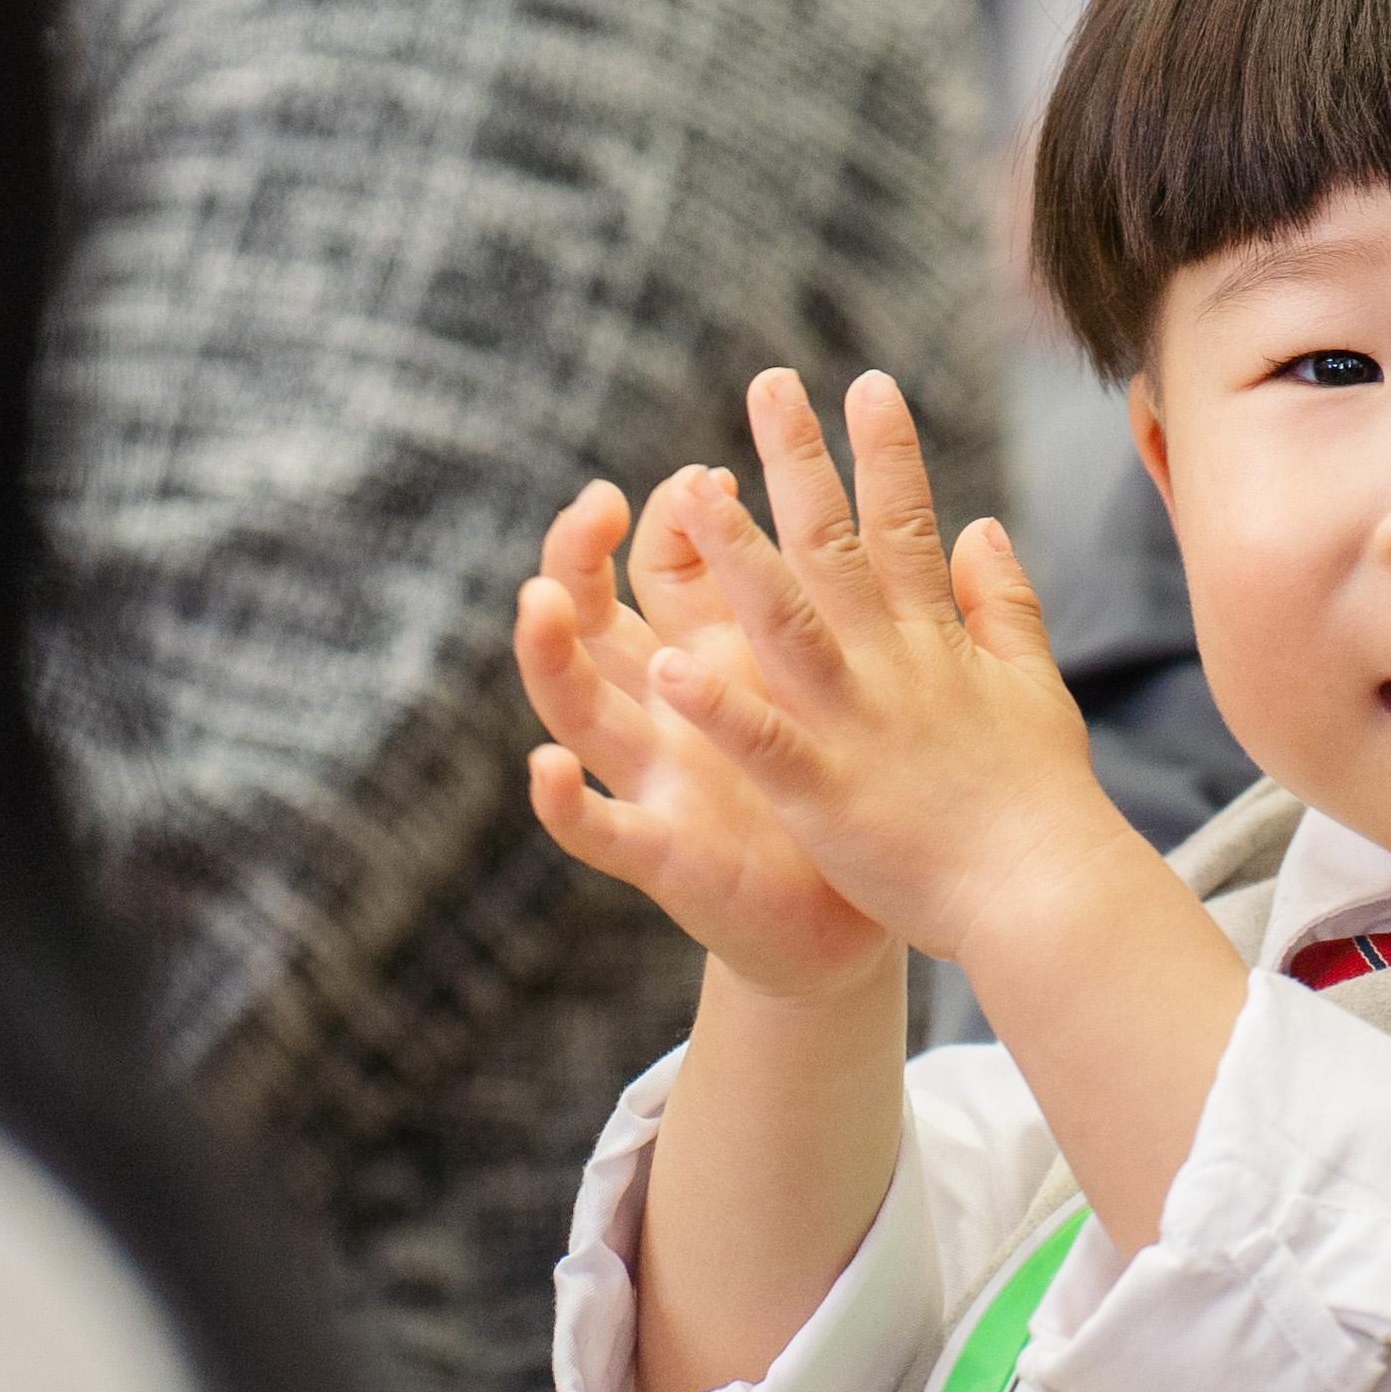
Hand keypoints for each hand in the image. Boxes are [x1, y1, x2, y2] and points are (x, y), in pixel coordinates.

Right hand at [514, 464, 886, 998]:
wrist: (852, 918)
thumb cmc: (844, 782)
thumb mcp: (832, 673)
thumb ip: (831, 595)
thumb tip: (848, 502)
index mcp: (714, 656)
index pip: (662, 563)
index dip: (674, 515)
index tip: (711, 472)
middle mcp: (667, 708)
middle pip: (595, 616)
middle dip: (578, 556)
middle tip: (593, 500)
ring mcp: (656, 778)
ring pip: (577, 706)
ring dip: (550, 653)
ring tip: (538, 598)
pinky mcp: (662, 854)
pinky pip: (599, 829)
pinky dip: (564, 804)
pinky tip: (545, 768)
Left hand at [640, 366, 1128, 961]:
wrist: (1046, 891)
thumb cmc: (1040, 796)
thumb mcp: (1033, 683)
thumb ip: (1005, 602)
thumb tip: (984, 526)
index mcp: (936, 639)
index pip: (908, 523)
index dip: (887, 450)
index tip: (865, 382)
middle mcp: (893, 665)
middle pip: (837, 546)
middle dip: (800, 462)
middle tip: (767, 383)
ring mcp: (857, 725)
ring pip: (788, 624)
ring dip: (738, 557)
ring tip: (691, 492)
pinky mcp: (827, 793)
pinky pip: (764, 741)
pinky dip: (721, 706)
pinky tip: (672, 666)